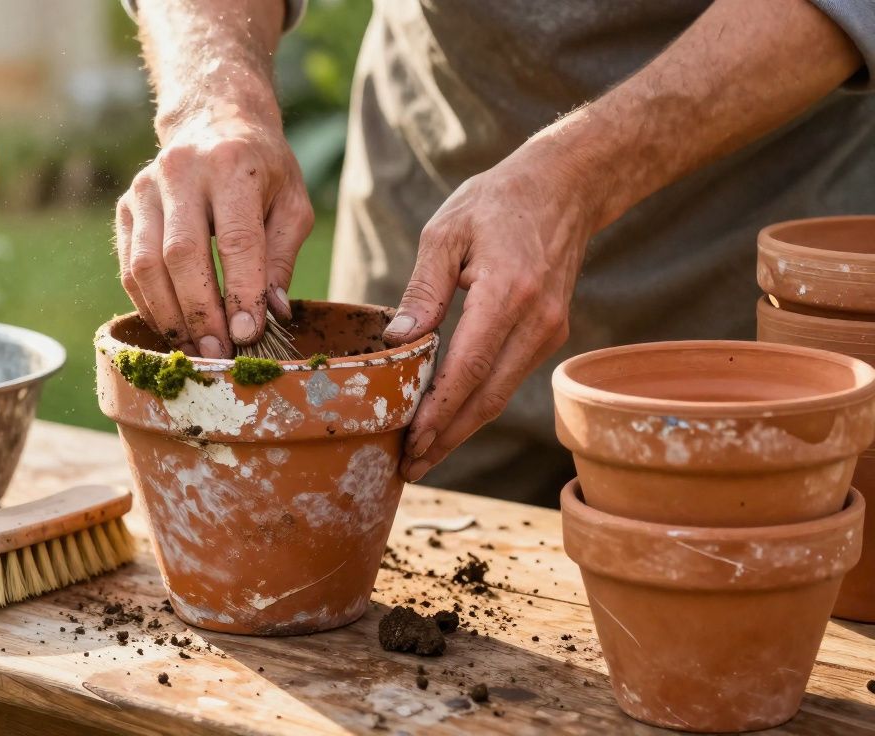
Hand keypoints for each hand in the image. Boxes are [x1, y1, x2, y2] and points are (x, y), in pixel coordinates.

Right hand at [115, 102, 313, 357]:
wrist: (213, 120)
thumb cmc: (261, 170)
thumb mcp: (291, 204)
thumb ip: (281, 257)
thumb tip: (270, 313)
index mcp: (231, 165)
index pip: (235, 240)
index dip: (241, 292)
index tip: (248, 334)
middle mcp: (181, 170)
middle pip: (182, 256)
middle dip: (201, 312)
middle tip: (219, 352)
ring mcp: (145, 188)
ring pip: (146, 265)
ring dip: (171, 316)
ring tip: (197, 348)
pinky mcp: (125, 207)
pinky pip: (129, 267)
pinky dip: (150, 305)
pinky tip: (174, 327)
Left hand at [385, 147, 600, 481]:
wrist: (563, 187)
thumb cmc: (495, 203)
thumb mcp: (446, 232)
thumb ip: (422, 291)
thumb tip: (397, 342)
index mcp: (507, 294)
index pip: (469, 368)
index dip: (439, 412)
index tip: (411, 442)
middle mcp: (536, 321)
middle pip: (487, 397)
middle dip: (447, 438)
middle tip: (409, 468)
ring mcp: (549, 332)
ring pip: (500, 395)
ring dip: (461, 429)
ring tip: (422, 456)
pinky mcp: (549, 335)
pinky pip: (508, 379)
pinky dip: (476, 405)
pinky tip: (447, 419)